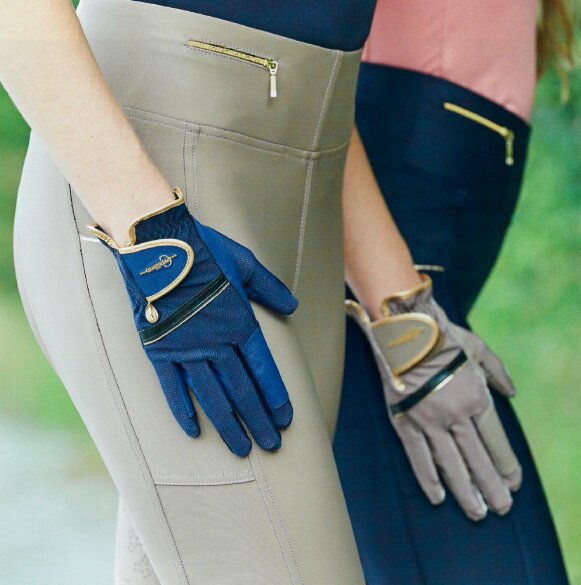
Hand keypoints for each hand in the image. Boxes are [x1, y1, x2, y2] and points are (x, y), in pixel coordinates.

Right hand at [89, 187, 297, 456]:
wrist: (160, 244)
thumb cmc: (205, 250)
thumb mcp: (246, 264)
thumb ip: (270, 288)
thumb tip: (293, 304)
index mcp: (239, 324)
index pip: (262, 369)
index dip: (274, 396)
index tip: (285, 420)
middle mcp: (216, 343)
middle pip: (241, 390)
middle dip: (258, 420)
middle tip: (271, 446)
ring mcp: (187, 349)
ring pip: (212, 396)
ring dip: (228, 425)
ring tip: (241, 450)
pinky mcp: (159, 349)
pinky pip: (172, 387)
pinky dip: (182, 410)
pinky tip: (194, 431)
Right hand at [346, 274, 520, 520]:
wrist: (403, 329)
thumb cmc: (443, 336)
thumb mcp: (479, 348)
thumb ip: (498, 372)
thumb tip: (512, 393)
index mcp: (475, 397)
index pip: (495, 442)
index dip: (506, 466)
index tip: (513, 483)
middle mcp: (454, 415)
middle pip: (476, 459)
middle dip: (491, 487)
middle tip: (500, 508)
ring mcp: (428, 420)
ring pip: (449, 464)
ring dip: (464, 491)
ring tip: (476, 512)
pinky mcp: (404, 420)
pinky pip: (417, 455)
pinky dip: (428, 478)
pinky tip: (438, 496)